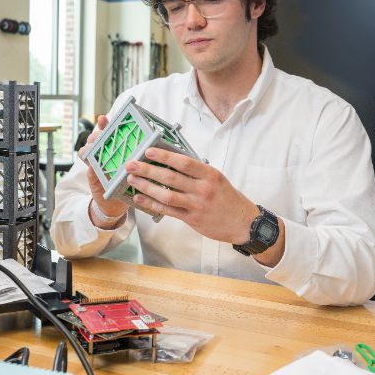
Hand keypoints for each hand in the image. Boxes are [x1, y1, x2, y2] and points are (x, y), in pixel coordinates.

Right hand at [78, 115, 127, 225]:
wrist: (116, 204)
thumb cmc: (128, 184)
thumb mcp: (135, 169)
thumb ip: (138, 158)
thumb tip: (153, 145)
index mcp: (112, 150)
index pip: (106, 134)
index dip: (103, 125)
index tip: (103, 119)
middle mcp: (102, 156)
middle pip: (94, 140)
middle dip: (95, 134)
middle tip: (99, 133)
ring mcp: (95, 166)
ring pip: (87, 152)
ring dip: (89, 147)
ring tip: (93, 145)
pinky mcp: (93, 179)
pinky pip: (89, 171)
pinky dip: (91, 167)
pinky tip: (93, 165)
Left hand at [125, 147, 285, 265]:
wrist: (243, 223)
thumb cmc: (228, 198)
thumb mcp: (216, 179)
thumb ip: (196, 171)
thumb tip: (170, 161)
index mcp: (210, 175)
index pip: (184, 162)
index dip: (164, 156)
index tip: (148, 151)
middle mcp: (203, 189)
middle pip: (171, 178)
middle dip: (148, 170)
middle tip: (131, 165)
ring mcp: (197, 205)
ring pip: (166, 195)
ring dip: (146, 187)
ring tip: (132, 180)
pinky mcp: (192, 219)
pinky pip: (168, 210)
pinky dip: (152, 204)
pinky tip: (140, 198)